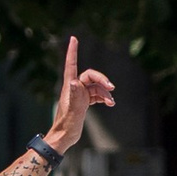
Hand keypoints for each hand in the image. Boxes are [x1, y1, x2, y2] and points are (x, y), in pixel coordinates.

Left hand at [43, 37, 117, 151]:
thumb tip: (75, 82)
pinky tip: (110, 103)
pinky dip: (104, 97)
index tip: (74, 38)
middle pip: (91, 76)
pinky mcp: (84, 101)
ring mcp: (80, 94)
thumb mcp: (72, 110)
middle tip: (112, 88)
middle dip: (102, 81)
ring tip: (111, 102)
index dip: (73, 51)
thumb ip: (75, 96)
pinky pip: (97, 94)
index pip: (71, 64)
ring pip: (96, 86)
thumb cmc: (66, 125)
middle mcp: (75, 87)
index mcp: (70, 86)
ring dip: (105, 92)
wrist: (65, 137)